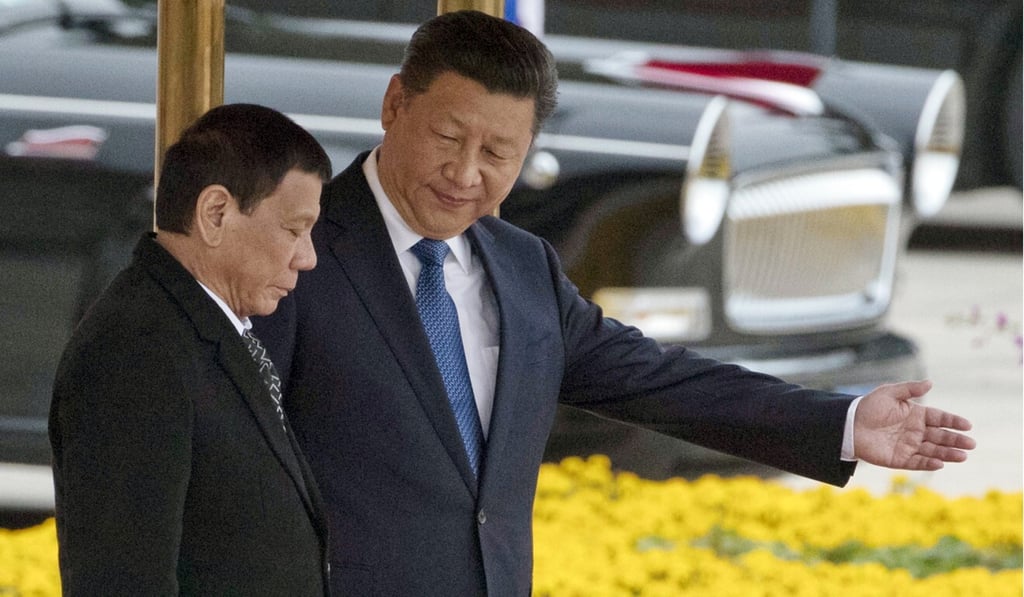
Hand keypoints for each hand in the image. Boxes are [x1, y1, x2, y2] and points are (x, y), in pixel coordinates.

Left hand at [853, 380, 974, 469]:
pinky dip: (928, 464)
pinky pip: (917, 462)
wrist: (848, 425)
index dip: (953, 422)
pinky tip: (940, 463)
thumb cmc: (868, 407)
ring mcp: (908, 446)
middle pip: (940, 437)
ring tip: (963, 456)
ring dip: (948, 454)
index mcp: (915, 415)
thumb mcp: (889, 393)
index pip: (939, 418)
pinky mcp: (899, 459)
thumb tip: (930, 383)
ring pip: (932, 451)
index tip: (967, 425)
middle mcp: (915, 431)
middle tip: (971, 444)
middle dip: (956, 440)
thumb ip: (909, 389)